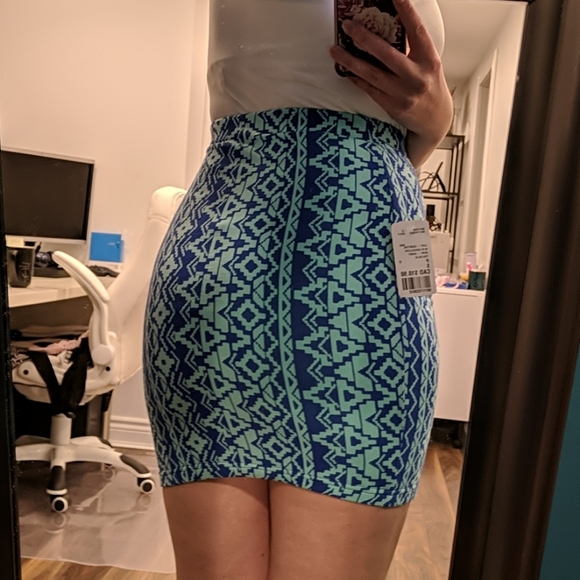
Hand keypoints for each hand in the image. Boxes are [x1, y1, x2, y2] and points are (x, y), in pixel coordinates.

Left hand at [329, 0, 452, 166]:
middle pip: (387, 54)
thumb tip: (387, 26)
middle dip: (364, 38)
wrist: (435, 121)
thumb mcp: (429, 64)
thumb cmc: (430, 86)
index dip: (406, 11)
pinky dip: (356, 79)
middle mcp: (417, 76)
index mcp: (430, 60)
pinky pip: (370, 90)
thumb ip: (413, 48)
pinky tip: (345, 70)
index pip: (417, 31)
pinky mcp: (393, 107)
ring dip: (351, 61)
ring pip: (372, 74)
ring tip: (335, 50)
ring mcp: (403, 94)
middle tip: (348, 26)